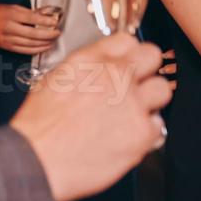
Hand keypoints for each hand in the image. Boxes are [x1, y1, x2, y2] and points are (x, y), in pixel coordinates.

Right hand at [0, 3, 61, 54]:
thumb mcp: (12, 7)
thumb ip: (29, 12)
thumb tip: (45, 15)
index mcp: (11, 14)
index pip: (32, 19)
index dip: (45, 21)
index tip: (54, 22)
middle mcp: (9, 27)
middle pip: (33, 34)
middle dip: (48, 35)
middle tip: (56, 33)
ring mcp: (8, 39)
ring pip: (30, 44)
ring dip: (44, 44)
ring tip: (52, 41)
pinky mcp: (7, 47)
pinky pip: (24, 51)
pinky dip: (36, 50)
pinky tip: (42, 48)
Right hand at [11, 33, 171, 200]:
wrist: (37, 160)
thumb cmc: (39, 128)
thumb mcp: (54, 80)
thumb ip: (85, 70)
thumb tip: (100, 71)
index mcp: (90, 61)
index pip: (126, 39)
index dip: (127, 53)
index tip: (127, 62)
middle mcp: (114, 76)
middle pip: (152, 55)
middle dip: (146, 69)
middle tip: (137, 84)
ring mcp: (132, 103)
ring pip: (162, 89)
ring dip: (151, 101)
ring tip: (133, 114)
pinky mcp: (141, 132)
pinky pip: (158, 126)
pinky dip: (145, 134)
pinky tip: (125, 138)